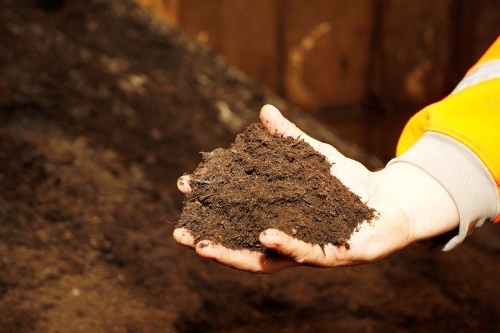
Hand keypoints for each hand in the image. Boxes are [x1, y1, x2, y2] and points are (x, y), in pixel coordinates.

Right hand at [174, 105, 458, 272]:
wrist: (391, 203)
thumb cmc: (348, 184)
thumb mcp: (315, 157)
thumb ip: (290, 138)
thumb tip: (264, 111)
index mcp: (276, 215)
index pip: (235, 212)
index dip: (210, 201)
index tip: (185, 185)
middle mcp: (286, 239)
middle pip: (239, 242)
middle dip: (207, 238)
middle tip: (178, 232)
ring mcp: (306, 251)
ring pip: (263, 259)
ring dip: (232, 254)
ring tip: (203, 245)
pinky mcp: (332, 255)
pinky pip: (304, 252)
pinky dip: (283, 244)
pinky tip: (264, 235)